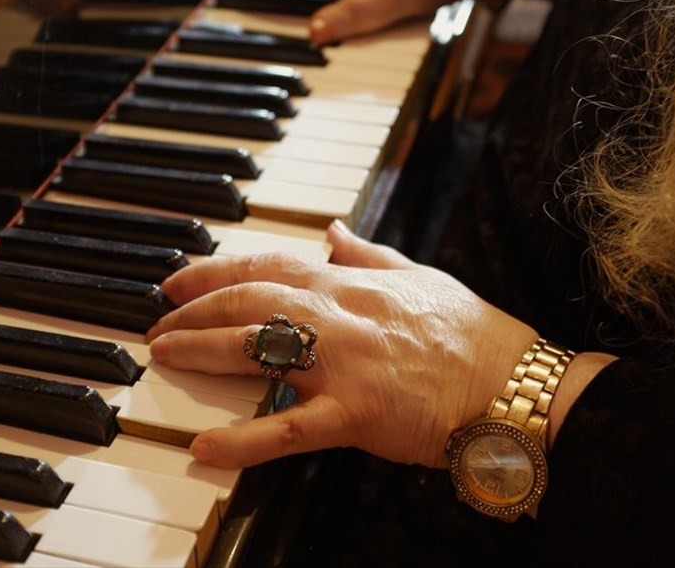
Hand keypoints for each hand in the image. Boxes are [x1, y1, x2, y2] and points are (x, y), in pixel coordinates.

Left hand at [145, 221, 537, 469]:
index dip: (216, 270)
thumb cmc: (474, 335)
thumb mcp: (420, 277)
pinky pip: (289, 428)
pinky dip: (243, 438)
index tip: (180, 279)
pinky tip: (205, 444)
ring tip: (164, 355)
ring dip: (202, 349)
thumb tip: (333, 230)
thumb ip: (368, 254)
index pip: (270, 264)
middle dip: (195, 307)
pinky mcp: (357, 414)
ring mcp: (346, 363)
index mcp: (353, 282)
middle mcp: (341, 314)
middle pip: (250, 300)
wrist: (516, 384)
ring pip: (257, 346)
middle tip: (159, 321)